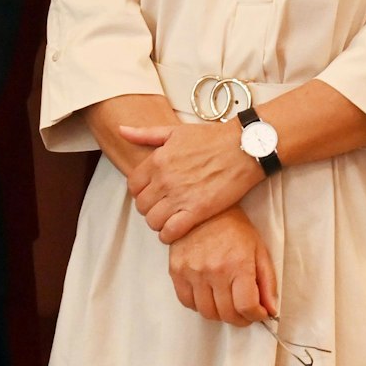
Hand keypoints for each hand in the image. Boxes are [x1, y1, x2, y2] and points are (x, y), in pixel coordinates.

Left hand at [120, 122, 261, 243]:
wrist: (243, 148)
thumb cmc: (212, 138)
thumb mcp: (175, 131)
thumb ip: (145, 134)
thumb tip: (122, 130)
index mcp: (157, 160)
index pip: (133, 186)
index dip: (140, 192)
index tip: (150, 193)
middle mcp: (165, 179)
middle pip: (141, 205)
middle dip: (148, 208)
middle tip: (160, 207)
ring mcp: (180, 196)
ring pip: (153, 221)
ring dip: (158, 223)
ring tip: (168, 219)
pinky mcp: (197, 211)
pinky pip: (171, 231)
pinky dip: (169, 235)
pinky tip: (175, 231)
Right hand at [166, 208, 277, 324]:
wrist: (204, 209)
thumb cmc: (234, 229)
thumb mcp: (259, 250)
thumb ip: (267, 283)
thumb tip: (270, 310)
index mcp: (238, 265)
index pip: (247, 307)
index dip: (255, 316)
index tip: (258, 313)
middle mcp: (214, 270)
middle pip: (227, 314)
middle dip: (240, 318)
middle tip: (244, 311)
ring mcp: (193, 272)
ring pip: (207, 312)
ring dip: (220, 314)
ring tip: (226, 303)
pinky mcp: (176, 270)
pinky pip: (186, 302)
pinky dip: (198, 305)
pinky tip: (207, 295)